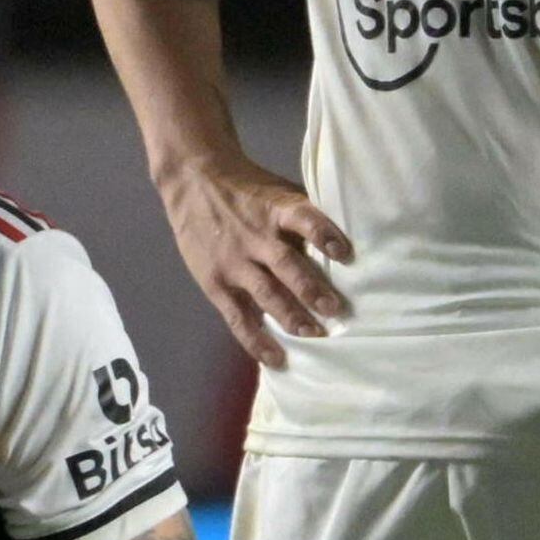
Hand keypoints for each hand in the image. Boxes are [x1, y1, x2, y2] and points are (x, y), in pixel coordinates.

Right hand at [162, 152, 351, 369]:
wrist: (193, 181)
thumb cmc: (249, 191)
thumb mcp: (277, 193)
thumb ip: (303, 217)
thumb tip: (347, 244)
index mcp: (276, 209)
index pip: (304, 219)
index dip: (324, 234)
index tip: (344, 253)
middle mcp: (256, 236)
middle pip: (286, 264)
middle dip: (312, 290)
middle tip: (336, 311)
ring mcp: (234, 262)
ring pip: (265, 294)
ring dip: (291, 317)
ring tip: (314, 335)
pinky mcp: (215, 283)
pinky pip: (238, 317)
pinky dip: (257, 340)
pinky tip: (276, 358)